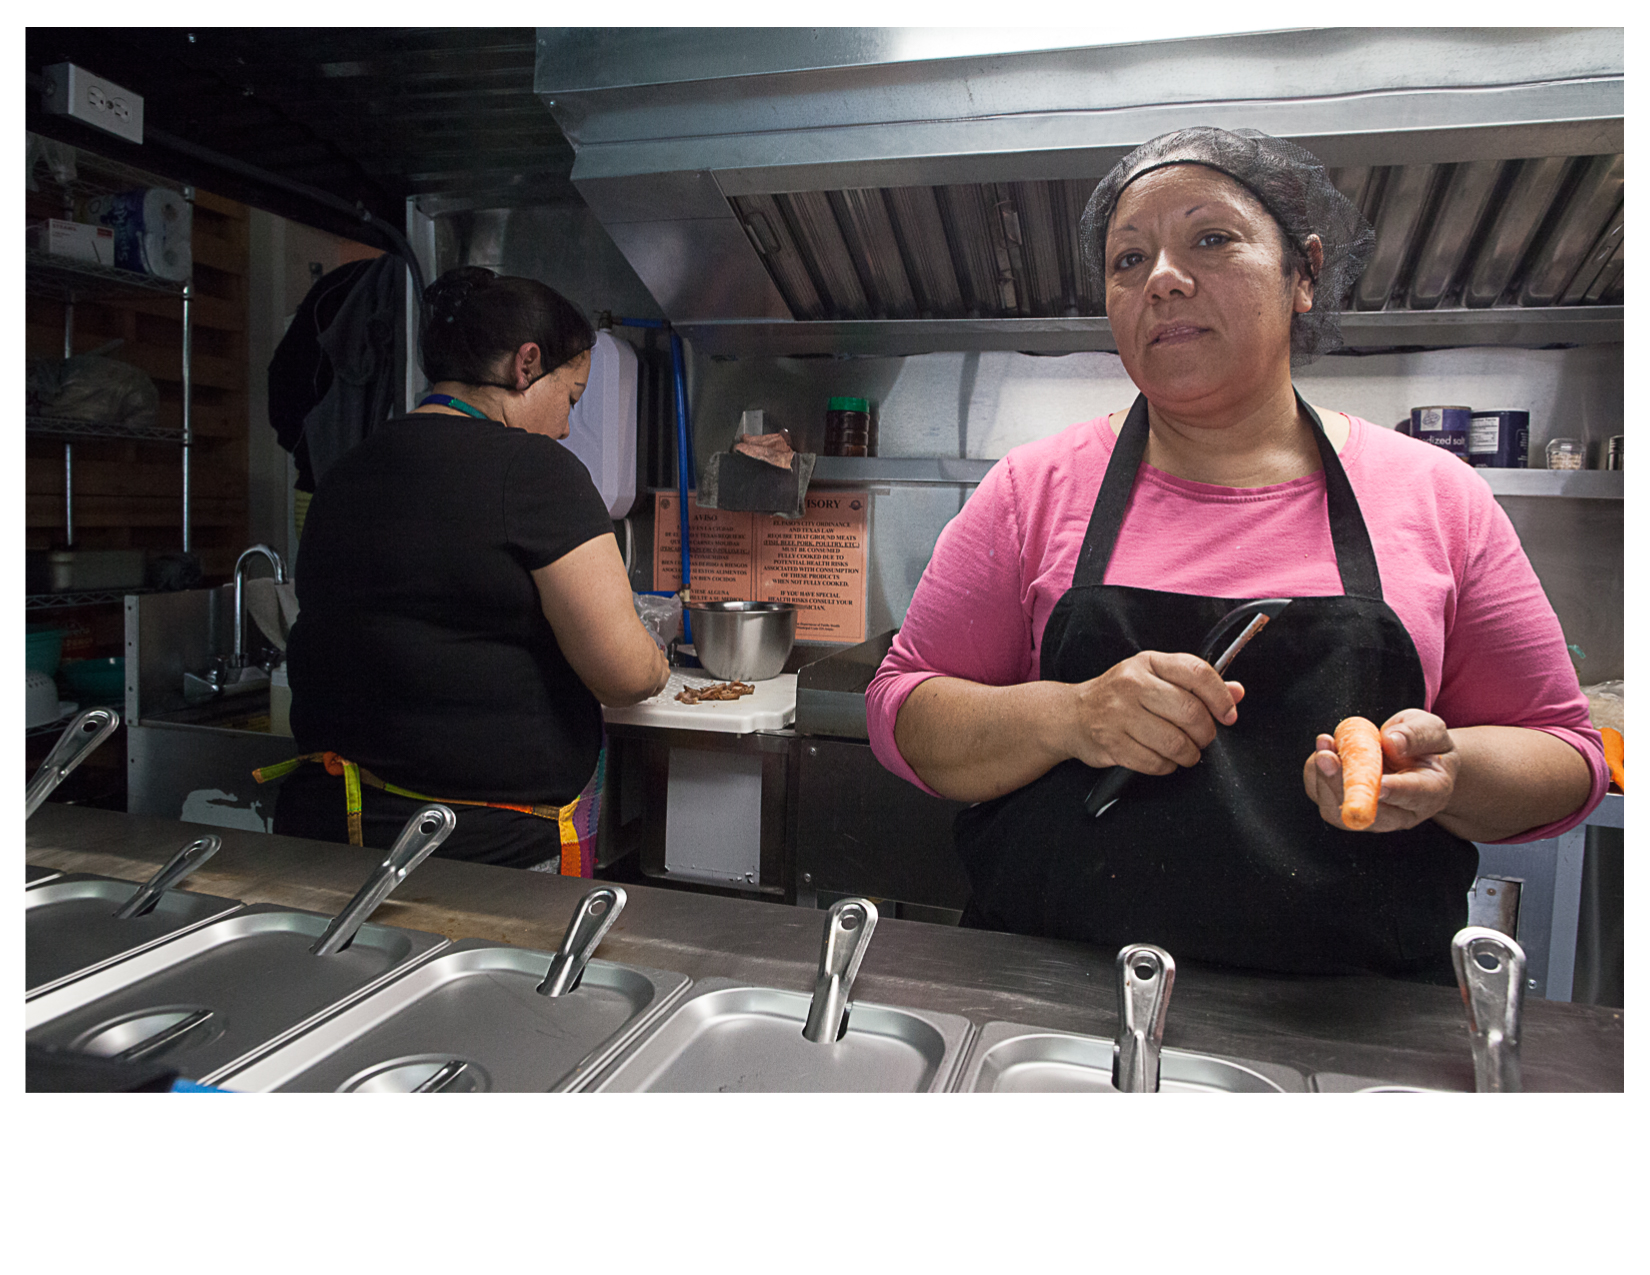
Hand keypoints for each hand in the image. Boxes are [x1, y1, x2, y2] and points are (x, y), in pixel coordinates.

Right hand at [1063, 651, 1244, 774]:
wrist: (1071, 714)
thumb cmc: (1119, 696)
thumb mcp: (1155, 678)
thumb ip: (1195, 685)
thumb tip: (1236, 692)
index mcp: (1148, 662)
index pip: (1196, 673)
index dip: (1220, 697)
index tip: (1228, 715)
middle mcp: (1132, 684)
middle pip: (1189, 711)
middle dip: (1205, 733)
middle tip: (1203, 739)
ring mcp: (1118, 714)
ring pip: (1174, 742)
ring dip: (1188, 754)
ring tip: (1186, 752)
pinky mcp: (1111, 742)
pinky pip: (1154, 762)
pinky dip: (1166, 766)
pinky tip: (1163, 760)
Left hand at [1302, 708, 1459, 831]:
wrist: (1417, 762)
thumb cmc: (1427, 746)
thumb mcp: (1431, 730)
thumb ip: (1417, 734)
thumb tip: (1392, 742)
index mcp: (1431, 792)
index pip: (1414, 795)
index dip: (1396, 790)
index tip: (1380, 782)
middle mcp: (1401, 813)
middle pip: (1370, 813)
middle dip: (1343, 785)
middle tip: (1328, 757)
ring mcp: (1372, 815)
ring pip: (1339, 811)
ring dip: (1324, 777)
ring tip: (1324, 745)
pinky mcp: (1347, 806)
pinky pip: (1324, 797)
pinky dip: (1317, 773)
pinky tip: (1322, 750)